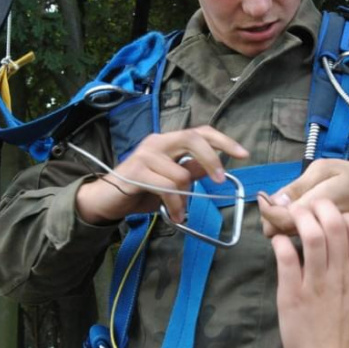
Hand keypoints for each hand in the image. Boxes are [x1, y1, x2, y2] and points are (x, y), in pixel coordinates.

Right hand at [76, 126, 248, 223]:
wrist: (105, 201)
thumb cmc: (139, 191)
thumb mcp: (170, 181)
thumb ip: (189, 171)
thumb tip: (212, 168)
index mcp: (167, 141)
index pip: (199, 132)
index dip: (223, 141)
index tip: (243, 154)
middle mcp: (156, 142)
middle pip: (193, 139)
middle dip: (212, 160)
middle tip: (220, 181)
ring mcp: (145, 154)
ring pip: (181, 174)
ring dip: (185, 200)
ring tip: (180, 212)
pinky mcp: (137, 171)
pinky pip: (168, 189)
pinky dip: (176, 205)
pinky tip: (175, 215)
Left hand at [259, 159, 348, 237]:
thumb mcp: (325, 169)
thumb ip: (299, 185)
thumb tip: (275, 200)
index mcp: (317, 207)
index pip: (280, 218)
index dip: (265, 208)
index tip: (262, 195)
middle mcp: (316, 227)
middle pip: (277, 231)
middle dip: (268, 216)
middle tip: (271, 199)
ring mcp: (318, 237)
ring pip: (284, 236)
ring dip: (276, 221)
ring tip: (283, 204)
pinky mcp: (319, 240)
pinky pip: (294, 237)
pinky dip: (286, 226)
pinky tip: (293, 213)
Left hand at [272, 201, 348, 347]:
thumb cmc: (346, 335)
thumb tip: (344, 245)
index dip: (342, 214)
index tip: (329, 217)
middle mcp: (342, 275)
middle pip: (334, 222)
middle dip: (318, 207)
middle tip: (306, 209)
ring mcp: (317, 284)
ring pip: (311, 234)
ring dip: (298, 218)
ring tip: (289, 218)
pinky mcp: (292, 294)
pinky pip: (286, 257)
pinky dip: (280, 242)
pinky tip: (278, 242)